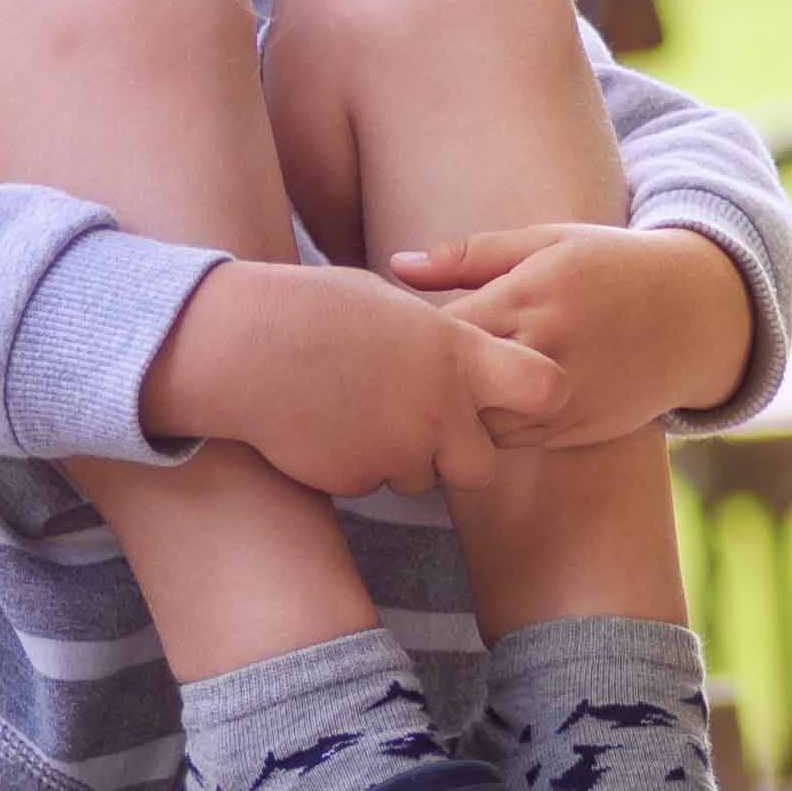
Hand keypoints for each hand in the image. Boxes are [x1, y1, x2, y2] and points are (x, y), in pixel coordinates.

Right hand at [140, 258, 564, 500]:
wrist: (245, 345)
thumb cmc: (317, 310)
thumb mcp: (395, 307)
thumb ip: (441, 341)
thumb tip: (468, 352)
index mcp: (458, 354)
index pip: (545, 390)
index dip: (536, 401)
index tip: (508, 399)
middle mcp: (440, 409)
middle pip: (482, 467)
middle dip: (457, 457)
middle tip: (420, 427)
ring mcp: (399, 449)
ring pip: (421, 480)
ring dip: (399, 459)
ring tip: (356, 412)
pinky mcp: (358, 479)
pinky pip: (370, 483)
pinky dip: (355, 465)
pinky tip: (325, 426)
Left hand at [377, 220, 752, 448]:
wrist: (694, 315)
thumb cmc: (608, 267)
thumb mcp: (545, 243)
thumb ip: (467, 257)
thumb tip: (394, 267)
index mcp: (532, 296)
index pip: (442, 330)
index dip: (407, 334)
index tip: (390, 328)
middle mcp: (547, 350)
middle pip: (452, 384)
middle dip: (419, 380)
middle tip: (392, 370)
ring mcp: (562, 397)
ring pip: (474, 423)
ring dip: (450, 412)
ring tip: (428, 393)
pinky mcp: (574, 430)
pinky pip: (505, 444)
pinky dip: (483, 430)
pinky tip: (473, 408)